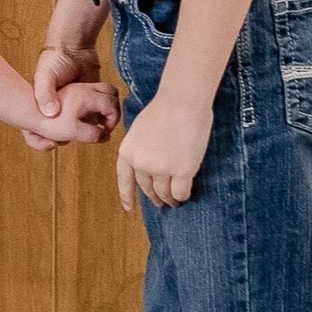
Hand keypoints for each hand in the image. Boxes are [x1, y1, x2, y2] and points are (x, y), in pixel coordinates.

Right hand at [26, 42, 103, 149]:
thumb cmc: (53, 60)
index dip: (63, 138)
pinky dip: (109, 114)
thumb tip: (51, 114)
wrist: (72, 45)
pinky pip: (105, 112)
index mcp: (52, 107)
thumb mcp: (44, 76)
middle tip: (99, 131)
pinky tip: (109, 112)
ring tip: (108, 122)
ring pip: (94, 123)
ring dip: (102, 124)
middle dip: (88, 134)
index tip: (73, 136)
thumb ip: (44, 94)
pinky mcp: (96, 99)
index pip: (57, 131)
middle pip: (78, 131)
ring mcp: (83, 105)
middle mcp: (68, 109)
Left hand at [117, 91, 212, 209]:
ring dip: (170, 199)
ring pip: (165, 194)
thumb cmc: (163, 110)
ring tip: (175, 200)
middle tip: (162, 201)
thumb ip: (141, 149)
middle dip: (155, 197)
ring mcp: (161, 169)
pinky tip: (186, 194)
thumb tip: (148, 167)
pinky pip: (181, 193)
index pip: (124, 179)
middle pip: (147, 189)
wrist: (180, 103)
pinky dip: (184, 196)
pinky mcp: (182, 172)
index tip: (128, 208)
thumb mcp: (140, 130)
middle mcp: (141, 163)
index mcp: (127, 151)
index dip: (127, 195)